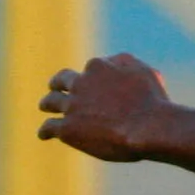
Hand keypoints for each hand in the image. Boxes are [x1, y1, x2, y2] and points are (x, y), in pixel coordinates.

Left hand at [38, 53, 172, 163]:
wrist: (147, 127)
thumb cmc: (151, 100)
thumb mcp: (142, 70)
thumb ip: (123, 62)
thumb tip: (108, 60)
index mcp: (97, 66)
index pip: (89, 69)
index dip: (91, 77)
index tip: (93, 85)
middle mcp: (80, 83)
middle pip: (61, 80)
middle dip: (57, 84)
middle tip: (54, 88)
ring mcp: (71, 106)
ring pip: (50, 102)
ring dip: (46, 104)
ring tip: (45, 107)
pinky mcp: (67, 128)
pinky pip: (49, 127)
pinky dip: (45, 130)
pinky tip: (43, 134)